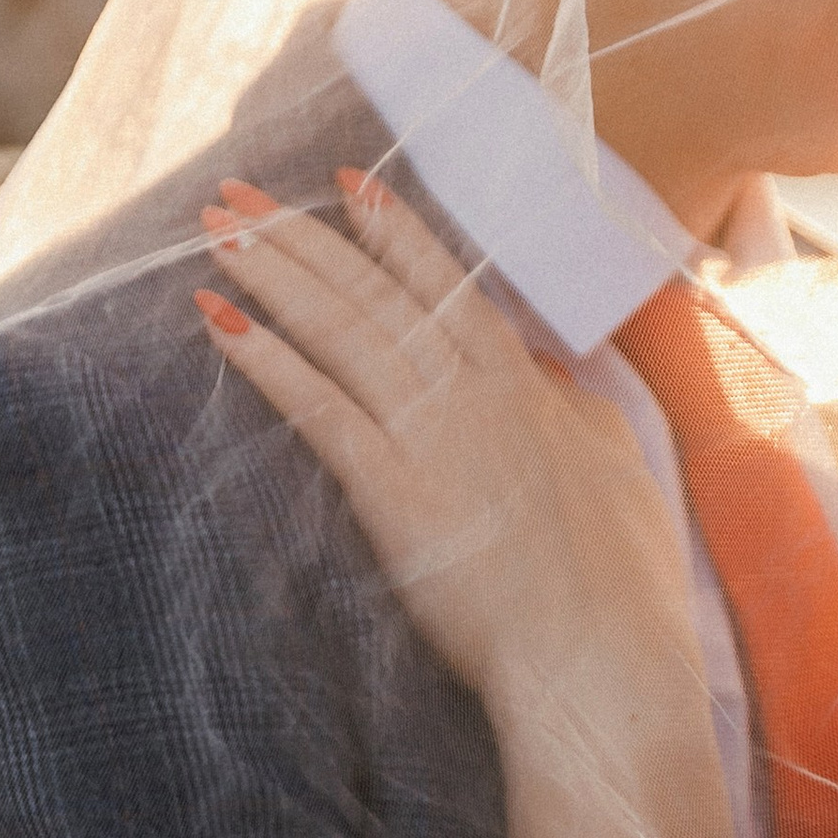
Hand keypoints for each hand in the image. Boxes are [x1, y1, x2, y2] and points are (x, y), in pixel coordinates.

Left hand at [197, 174, 694, 718]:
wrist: (602, 655)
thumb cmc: (621, 582)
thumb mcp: (617, 469)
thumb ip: (572, 408)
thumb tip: (545, 367)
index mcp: (526, 387)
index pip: (448, 287)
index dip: (393, 232)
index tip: (346, 182)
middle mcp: (474, 394)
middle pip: (375, 294)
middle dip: (302, 236)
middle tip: (239, 192)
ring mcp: (432, 437)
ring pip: (342, 331)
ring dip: (273, 274)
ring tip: (216, 233)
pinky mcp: (393, 491)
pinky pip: (318, 406)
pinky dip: (267, 359)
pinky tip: (219, 321)